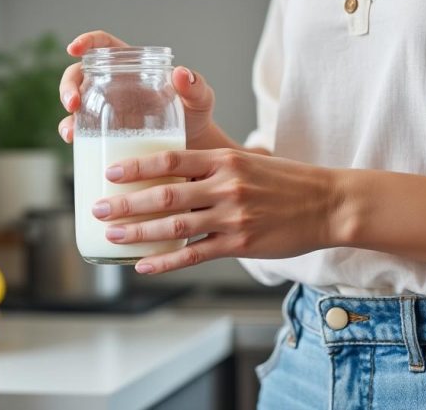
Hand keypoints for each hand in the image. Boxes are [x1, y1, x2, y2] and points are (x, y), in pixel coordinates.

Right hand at [56, 31, 216, 146]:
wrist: (190, 146)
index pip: (103, 45)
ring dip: (66, 116)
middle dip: (68, 87)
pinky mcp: (102, 131)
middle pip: (78, 75)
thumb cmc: (194, 115)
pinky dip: (71, 133)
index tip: (73, 49)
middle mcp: (112, 83)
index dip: (86, 41)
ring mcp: (104, 108)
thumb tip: (181, 73)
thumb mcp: (200, 99)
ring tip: (71, 132)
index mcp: (131, 65)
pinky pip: (80, 130)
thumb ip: (195, 86)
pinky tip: (73, 142)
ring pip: (74, 104)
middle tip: (72, 103)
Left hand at [93, 149, 342, 273]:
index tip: (110, 173)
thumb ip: (212, 166)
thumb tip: (170, 169)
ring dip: (138, 233)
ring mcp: (232, 218)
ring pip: (175, 227)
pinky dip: (166, 261)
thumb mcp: (247, 160)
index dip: (137, 167)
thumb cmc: (285, 181)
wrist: (329, 203)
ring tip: (112, 236)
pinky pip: (195, 255)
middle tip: (96, 208)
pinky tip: (144, 265)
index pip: (170, 160)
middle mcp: (225, 187)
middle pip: (165, 195)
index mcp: (224, 161)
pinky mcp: (240, 244)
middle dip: (125, 204)